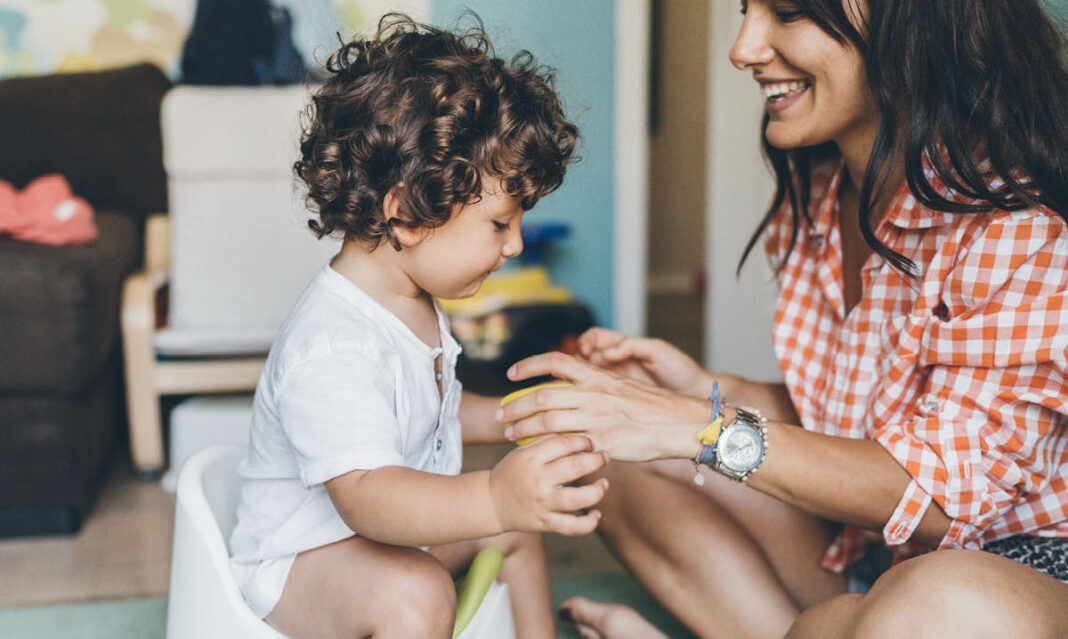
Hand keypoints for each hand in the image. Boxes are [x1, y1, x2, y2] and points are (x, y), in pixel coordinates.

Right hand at [488, 434, 609, 535]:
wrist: (491, 503)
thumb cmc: (511, 473)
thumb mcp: (522, 452)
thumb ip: (546, 441)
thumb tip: (576, 432)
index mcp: (532, 458)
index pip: (565, 443)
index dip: (583, 441)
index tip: (590, 443)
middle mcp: (538, 480)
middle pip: (576, 466)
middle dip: (596, 460)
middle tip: (603, 457)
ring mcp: (543, 503)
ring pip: (579, 498)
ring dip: (598, 490)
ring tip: (604, 484)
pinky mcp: (546, 523)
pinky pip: (573, 527)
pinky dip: (589, 522)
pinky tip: (596, 513)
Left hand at [498, 352, 710, 462]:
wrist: (680, 423)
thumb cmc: (652, 407)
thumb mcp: (621, 385)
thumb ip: (595, 386)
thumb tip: (572, 388)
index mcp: (597, 376)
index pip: (555, 361)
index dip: (528, 366)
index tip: (510, 375)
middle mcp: (593, 393)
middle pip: (542, 396)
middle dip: (516, 405)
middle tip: (501, 414)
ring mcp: (597, 418)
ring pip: (547, 420)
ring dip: (523, 428)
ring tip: (510, 434)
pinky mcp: (603, 442)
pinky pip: (567, 445)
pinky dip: (547, 448)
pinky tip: (536, 452)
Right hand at [577, 327, 707, 394]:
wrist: (694, 394)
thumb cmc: (680, 369)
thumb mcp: (658, 351)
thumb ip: (632, 346)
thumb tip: (607, 351)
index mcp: (622, 346)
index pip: (593, 338)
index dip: (585, 342)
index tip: (586, 352)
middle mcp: (615, 362)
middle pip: (583, 358)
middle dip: (576, 364)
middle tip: (579, 375)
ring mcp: (615, 381)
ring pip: (586, 379)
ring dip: (580, 383)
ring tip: (581, 391)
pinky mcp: (618, 400)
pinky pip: (597, 396)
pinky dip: (589, 398)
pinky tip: (591, 404)